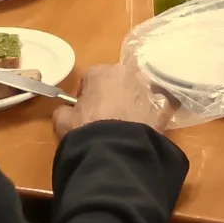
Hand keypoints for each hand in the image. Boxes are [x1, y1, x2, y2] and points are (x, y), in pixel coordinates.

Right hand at [54, 61, 173, 138]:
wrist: (116, 150)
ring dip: (130, 102)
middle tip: (103, 117)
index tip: (84, 110)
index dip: (86, 94)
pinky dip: (149, 114)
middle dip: (110, 94)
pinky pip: (154, 106)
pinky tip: (141, 129)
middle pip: (116, 81)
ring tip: (123, 125)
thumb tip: (65, 110)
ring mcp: (147, 88)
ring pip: (136, 91)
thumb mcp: (62, 122)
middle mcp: (128, 73)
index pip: (90, 77)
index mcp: (102, 72)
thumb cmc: (87, 130)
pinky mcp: (161, 105)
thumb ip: (62, 111)